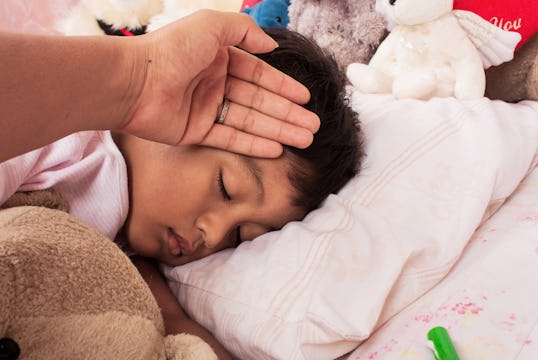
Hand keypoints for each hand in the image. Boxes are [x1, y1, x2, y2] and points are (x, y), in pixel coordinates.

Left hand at [122, 10, 319, 157]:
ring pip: (250, 121)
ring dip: (278, 130)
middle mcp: (214, 83)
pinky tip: (277, 149)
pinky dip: (254, 144)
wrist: (134, 81)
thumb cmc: (170, 49)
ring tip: (304, 138)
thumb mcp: (211, 25)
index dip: (283, 87)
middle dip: (287, 113)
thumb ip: (243, 31)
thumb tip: (270, 45)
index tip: (304, 98)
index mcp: (218, 58)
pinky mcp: (197, 132)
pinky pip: (231, 138)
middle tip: (312, 125)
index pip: (258, 75)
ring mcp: (206, 109)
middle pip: (259, 101)